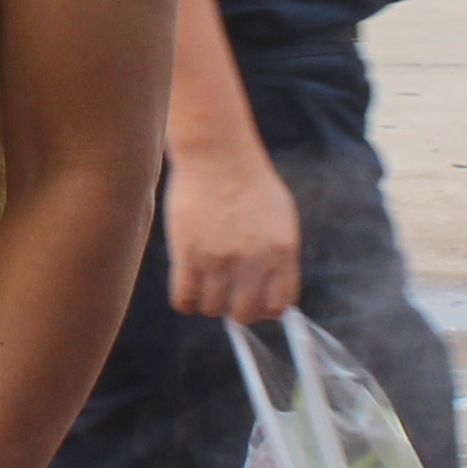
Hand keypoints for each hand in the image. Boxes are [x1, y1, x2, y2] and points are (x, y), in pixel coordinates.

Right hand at [164, 138, 305, 324]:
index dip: (266, 308)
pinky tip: (187, 290)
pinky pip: (184, 299)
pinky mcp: (188, 253)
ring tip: (205, 286)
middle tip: (227, 295)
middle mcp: (254, 259)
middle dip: (236, 310)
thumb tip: (275, 297)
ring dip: (209, 303)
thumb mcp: (281, 218)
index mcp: (282, 251)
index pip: (280, 305)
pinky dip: (185, 302)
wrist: (217, 154)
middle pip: (245, 313)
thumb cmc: (250, 183)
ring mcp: (220, 257)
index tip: (255, 301)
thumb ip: (280, 257)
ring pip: (212, 309)